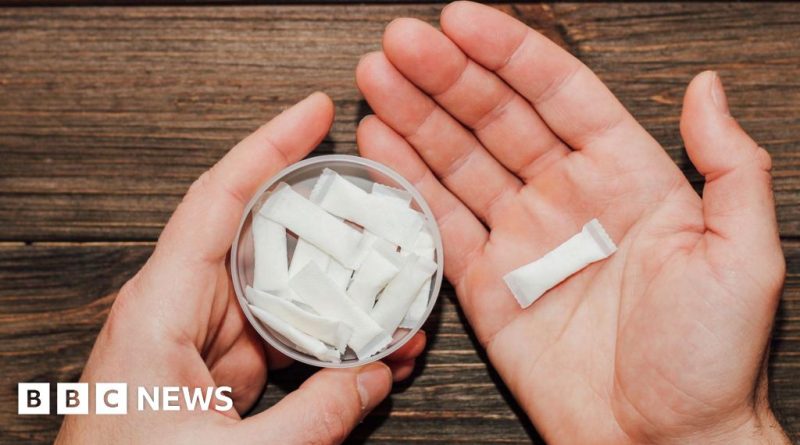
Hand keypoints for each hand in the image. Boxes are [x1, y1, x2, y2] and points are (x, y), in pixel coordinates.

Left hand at [56, 92, 425, 444]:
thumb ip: (315, 416)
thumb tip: (374, 377)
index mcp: (160, 310)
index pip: (218, 200)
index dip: (268, 147)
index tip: (313, 112)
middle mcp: (178, 312)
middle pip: (262, 243)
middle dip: (327, 230)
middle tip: (381, 215)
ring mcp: (199, 342)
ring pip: (279, 295)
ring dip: (334, 298)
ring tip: (392, 302)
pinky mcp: (215, 372)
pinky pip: (278, 338)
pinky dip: (321, 342)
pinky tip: (363, 351)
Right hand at [355, 2, 788, 442]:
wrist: (660, 442)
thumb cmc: (710, 357)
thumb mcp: (743, 253)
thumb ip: (729, 163)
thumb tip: (707, 86)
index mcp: (626, 175)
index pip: (558, 93)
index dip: (508, 54)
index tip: (461, 21)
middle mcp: (567, 197)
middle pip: (496, 117)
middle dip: (445, 76)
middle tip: (400, 42)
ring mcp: (521, 237)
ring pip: (459, 160)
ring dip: (416, 117)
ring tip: (377, 76)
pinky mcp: (486, 283)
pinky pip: (440, 223)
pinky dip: (408, 183)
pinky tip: (381, 144)